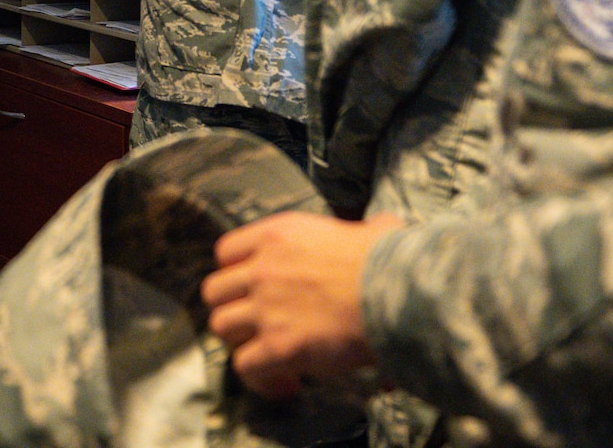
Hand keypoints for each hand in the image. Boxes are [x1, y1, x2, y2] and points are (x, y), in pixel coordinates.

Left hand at [201, 212, 401, 398]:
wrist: (398, 294)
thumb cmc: (393, 262)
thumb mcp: (370, 229)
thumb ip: (363, 229)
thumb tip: (384, 228)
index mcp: (278, 235)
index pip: (226, 251)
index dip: (234, 273)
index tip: (250, 288)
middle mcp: (263, 268)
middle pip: (214, 292)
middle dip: (231, 310)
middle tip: (255, 326)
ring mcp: (266, 307)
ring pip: (221, 327)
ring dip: (242, 344)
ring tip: (268, 356)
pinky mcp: (278, 346)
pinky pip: (245, 366)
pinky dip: (260, 380)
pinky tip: (286, 383)